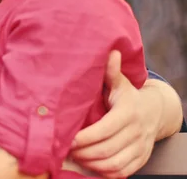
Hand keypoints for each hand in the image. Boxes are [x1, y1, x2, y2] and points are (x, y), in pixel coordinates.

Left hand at [70, 50, 156, 177]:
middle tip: (65, 149)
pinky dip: (105, 173)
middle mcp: (136, 132)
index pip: (104, 130)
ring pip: (113, 164)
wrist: (154, 111)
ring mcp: (140, 148)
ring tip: (75, 157)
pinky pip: (122, 172)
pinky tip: (91, 165)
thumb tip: (111, 52)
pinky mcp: (141, 159)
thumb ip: (111, 71)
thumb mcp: (120, 82)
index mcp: (127, 113)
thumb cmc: (127, 95)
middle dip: (83, 152)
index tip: (67, 139)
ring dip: (91, 163)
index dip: (84, 137)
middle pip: (105, 150)